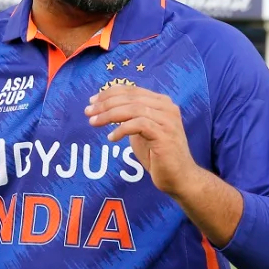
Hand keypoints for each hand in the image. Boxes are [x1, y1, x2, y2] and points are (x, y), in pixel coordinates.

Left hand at [86, 84, 195, 198]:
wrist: (179, 177)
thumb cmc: (159, 155)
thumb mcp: (142, 131)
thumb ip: (131, 117)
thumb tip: (107, 107)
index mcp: (162, 103)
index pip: (132, 90)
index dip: (109, 93)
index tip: (92, 102)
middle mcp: (167, 108)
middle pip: (130, 98)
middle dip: (105, 103)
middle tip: (88, 112)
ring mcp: (167, 121)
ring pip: (133, 109)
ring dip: (109, 115)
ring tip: (94, 123)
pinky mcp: (164, 135)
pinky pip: (138, 125)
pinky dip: (121, 129)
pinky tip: (111, 138)